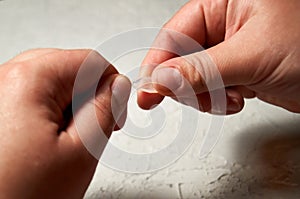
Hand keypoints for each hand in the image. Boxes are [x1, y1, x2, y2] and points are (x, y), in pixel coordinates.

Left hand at [0, 49, 130, 197]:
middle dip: (89, 98)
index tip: (114, 113)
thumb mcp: (82, 150)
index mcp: (28, 80)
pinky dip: (49, 116)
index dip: (111, 86)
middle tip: (92, 130)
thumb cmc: (19, 197)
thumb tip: (118, 86)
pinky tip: (48, 143)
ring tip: (66, 143)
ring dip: (69, 110)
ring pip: (52, 86)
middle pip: (69, 70)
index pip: (91, 61)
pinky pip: (33, 100)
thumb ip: (106, 109)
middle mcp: (5, 80)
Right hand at [138, 0, 299, 113]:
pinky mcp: (236, 71)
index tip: (148, 92)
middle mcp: (223, 25)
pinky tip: (235, 100)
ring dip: (204, 96)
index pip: (173, 35)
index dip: (158, 65)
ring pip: (193, 78)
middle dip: (186, 84)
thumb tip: (161, 80)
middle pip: (179, 59)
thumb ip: (201, 70)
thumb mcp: (252, 55)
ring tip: (228, 98)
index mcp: (223, 4)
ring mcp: (228, 50)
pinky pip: (210, 89)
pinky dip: (217, 101)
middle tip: (193, 97)